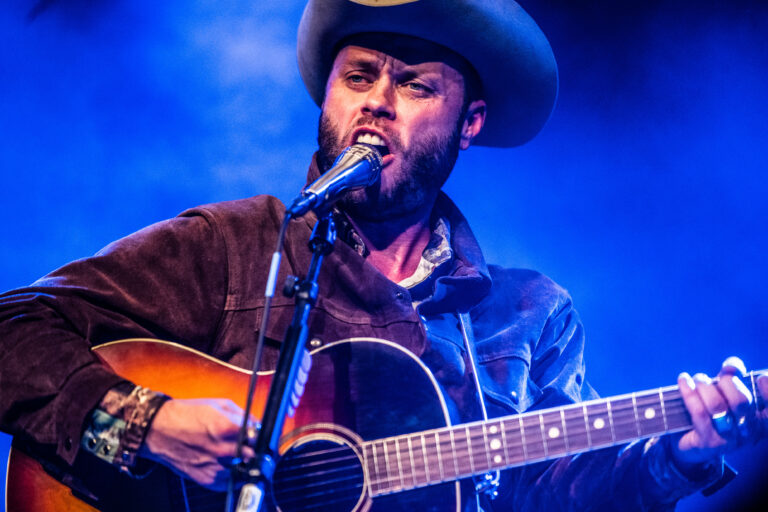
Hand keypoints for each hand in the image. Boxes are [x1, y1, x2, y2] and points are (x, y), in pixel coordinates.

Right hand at [140, 398, 255, 490]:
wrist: (158, 430)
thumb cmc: (186, 414)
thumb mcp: (218, 404)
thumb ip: (242, 414)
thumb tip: (257, 424)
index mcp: (225, 428)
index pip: (257, 437)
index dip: (260, 436)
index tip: (260, 436)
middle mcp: (220, 449)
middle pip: (253, 456)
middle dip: (256, 451)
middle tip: (254, 447)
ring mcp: (213, 466)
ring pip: (243, 470)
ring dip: (244, 464)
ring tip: (239, 456)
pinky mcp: (205, 479)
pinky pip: (229, 482)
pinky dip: (232, 475)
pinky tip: (228, 465)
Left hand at [672, 357, 767, 473]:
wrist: (692, 445)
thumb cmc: (712, 413)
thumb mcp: (725, 395)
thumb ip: (732, 378)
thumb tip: (732, 366)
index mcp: (759, 419)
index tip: (761, 377)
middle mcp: (748, 431)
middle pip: (741, 401)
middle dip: (725, 382)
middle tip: (714, 378)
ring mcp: (729, 438)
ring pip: (717, 405)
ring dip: (703, 385)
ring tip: (697, 379)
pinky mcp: (708, 442)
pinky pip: (698, 412)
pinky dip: (688, 392)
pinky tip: (683, 380)